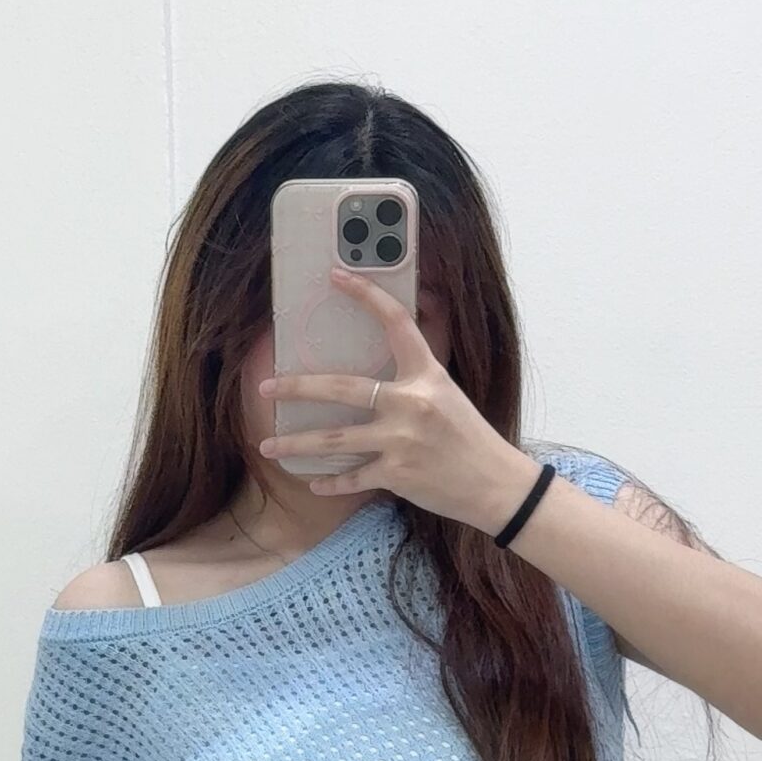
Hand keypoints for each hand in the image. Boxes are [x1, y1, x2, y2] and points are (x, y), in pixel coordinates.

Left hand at [256, 262, 536, 531]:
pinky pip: (353, 476)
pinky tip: (313, 482)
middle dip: (297, 387)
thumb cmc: (470, 439)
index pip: (395, 321)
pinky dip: (330, 482)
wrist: (495, 484)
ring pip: (334, 438)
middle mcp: (410, 403)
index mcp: (426, 374)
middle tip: (266, 387)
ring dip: (296, 443)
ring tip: (267, 445)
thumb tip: (377, 371)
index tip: (337, 276)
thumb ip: (414, 379)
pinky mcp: (397, 474)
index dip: (365, 294)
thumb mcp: (447, 395)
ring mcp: (401, 440)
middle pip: (341, 387)